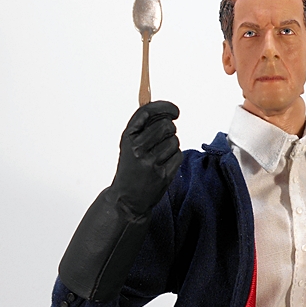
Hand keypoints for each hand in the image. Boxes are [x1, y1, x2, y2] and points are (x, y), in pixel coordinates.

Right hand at [110, 100, 182, 215]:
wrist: (126, 199)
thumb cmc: (131, 169)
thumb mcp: (130, 145)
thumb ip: (144, 128)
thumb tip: (164, 111)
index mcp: (128, 137)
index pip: (147, 112)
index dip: (164, 107)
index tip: (174, 111)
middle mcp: (137, 148)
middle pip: (166, 126)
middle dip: (170, 130)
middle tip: (164, 138)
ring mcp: (150, 162)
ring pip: (174, 141)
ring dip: (172, 146)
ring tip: (161, 155)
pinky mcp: (163, 174)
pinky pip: (179, 156)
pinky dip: (175, 158)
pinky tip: (164, 165)